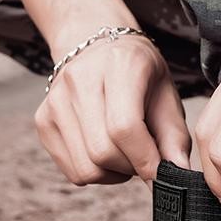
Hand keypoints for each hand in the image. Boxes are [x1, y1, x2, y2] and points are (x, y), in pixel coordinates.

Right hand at [35, 34, 190, 184]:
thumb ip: (174, 138)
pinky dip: (95, 172)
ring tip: (124, 152)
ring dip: (113, 173)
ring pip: (86, 169)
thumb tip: (177, 175)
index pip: (124, 127)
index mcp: (119, 65)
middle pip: (102, 153)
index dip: (145, 159)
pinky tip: (104, 149)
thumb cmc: (139, 76)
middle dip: (130, 168)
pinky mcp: (42, 121)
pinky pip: (72, 171)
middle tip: (143, 157)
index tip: (160, 173)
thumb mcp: (167, 96)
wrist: (96, 45)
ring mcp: (55, 101)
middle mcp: (79, 79)